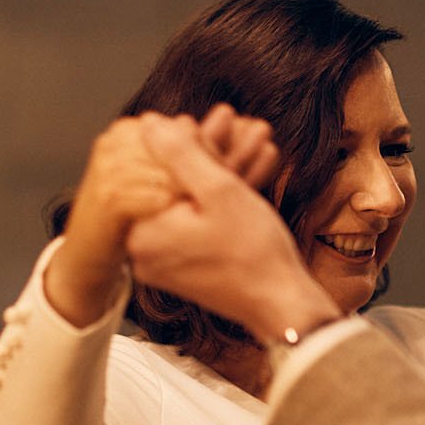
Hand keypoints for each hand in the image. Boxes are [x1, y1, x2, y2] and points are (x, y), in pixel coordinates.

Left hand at [49, 106, 279, 326]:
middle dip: (210, 151)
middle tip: (237, 122)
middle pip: (173, 183)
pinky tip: (253, 166)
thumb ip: (181, 153)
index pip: (153, 168)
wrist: (283, 305)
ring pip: (190, 198)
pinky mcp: (185, 263)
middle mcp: (144, 249)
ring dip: (223, 168)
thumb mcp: (219, 190)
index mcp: (141, 233)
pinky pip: (198, 218)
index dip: (183, 136)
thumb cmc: (255, 254)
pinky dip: (222, 197)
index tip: (214, 118)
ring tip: (256, 138)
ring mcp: (164, 258)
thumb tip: (150, 123)